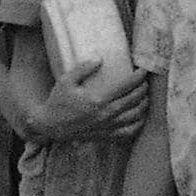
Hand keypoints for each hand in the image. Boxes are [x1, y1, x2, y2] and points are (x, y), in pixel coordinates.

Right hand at [30, 60, 147, 141]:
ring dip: (144, 105)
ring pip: (136, 116)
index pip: (126, 86)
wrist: (50, 126)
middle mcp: (106, 114)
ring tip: (145, 97)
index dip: (138, 77)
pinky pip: (130, 132)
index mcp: (98, 100)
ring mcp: (108, 127)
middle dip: (143, 89)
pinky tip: (140, 116)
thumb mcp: (66, 81)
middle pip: (135, 100)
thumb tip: (100, 59)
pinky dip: (139, 123)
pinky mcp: (107, 136)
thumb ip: (83, 69)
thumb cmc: (57, 102)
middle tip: (145, 82)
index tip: (143, 70)